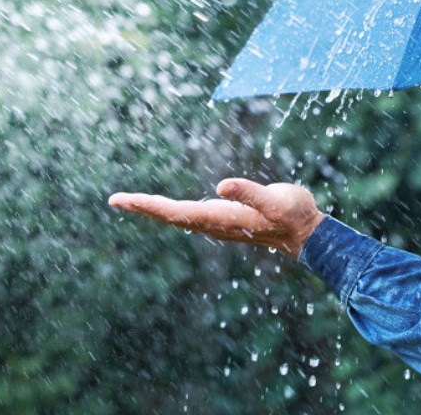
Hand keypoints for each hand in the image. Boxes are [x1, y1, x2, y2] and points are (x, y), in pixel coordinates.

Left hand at [108, 178, 324, 258]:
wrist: (305, 234)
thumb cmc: (293, 214)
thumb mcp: (276, 200)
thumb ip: (250, 193)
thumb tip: (222, 186)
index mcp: (219, 218)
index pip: (174, 212)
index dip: (147, 205)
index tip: (121, 200)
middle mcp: (213, 224)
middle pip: (169, 216)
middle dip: (142, 207)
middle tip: (114, 200)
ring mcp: (217, 224)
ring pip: (177, 217)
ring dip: (153, 209)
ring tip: (130, 202)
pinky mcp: (223, 219)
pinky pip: (188, 215)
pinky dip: (170, 210)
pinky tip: (164, 208)